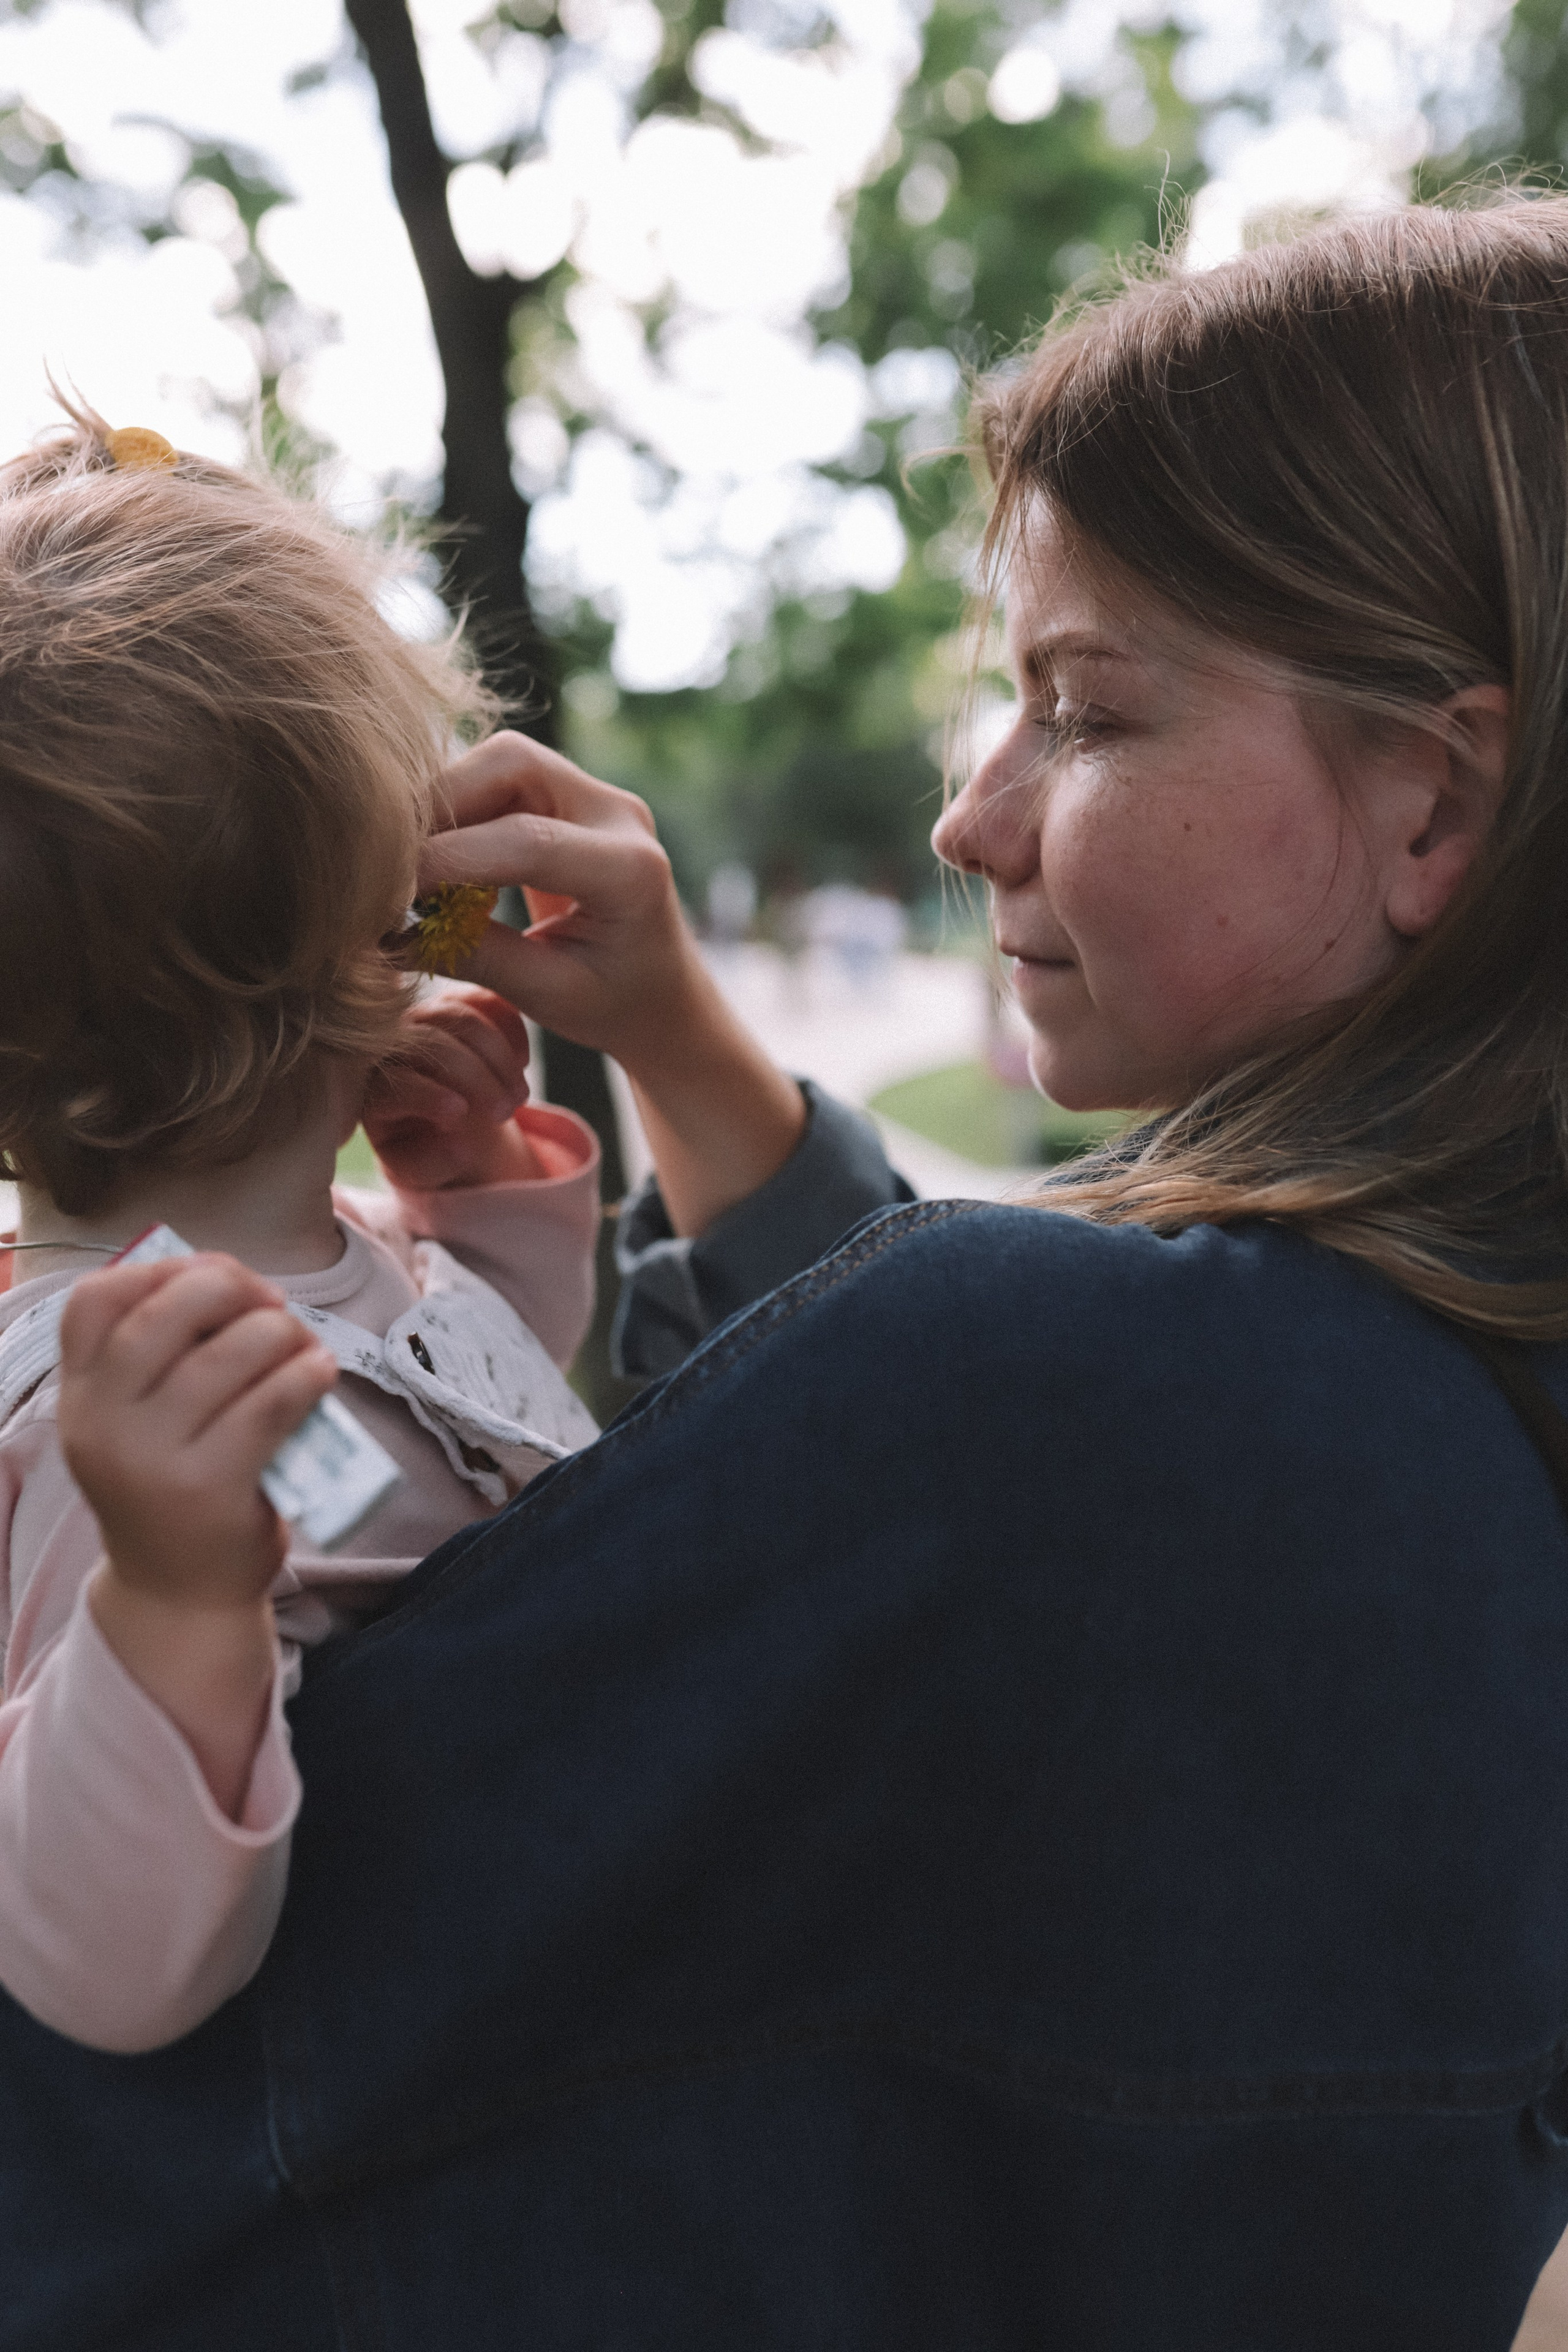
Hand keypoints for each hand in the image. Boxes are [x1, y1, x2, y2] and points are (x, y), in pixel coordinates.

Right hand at [58, 1256, 337, 1815]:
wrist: (179, 1597)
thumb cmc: (173, 1491)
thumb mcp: (137, 1425)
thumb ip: (159, 1360)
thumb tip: (233, 1281)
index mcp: (80, 1398)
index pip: (94, 1301)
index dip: (161, 1270)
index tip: (214, 1277)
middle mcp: (102, 1423)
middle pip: (169, 1312)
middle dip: (234, 1289)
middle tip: (273, 1306)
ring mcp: (152, 1458)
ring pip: (231, 1352)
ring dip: (285, 1333)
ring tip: (304, 1347)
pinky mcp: (210, 1487)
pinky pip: (271, 1402)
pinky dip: (307, 1374)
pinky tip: (320, 1373)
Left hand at [363, 984, 543, 1190]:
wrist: (437, 1124)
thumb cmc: (420, 1149)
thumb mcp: (420, 1170)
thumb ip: (431, 1164)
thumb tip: (461, 1146)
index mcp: (373, 1088)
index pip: (395, 1081)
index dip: (426, 1095)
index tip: (461, 1115)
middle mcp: (392, 1044)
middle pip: (433, 1042)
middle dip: (476, 1077)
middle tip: (505, 1113)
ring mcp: (423, 1018)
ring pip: (460, 1015)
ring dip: (499, 1055)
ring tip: (521, 1096)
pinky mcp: (454, 1004)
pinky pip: (484, 998)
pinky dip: (510, 1026)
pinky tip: (522, 1062)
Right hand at [418, 732, 703, 1073]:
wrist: (664, 993)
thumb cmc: (614, 1006)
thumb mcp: (548, 996)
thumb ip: (476, 957)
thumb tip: (388, 932)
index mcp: (631, 870)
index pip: (527, 841)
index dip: (449, 859)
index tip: (391, 895)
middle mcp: (619, 814)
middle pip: (511, 764)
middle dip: (440, 806)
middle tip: (395, 868)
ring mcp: (595, 795)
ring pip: (500, 760)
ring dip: (445, 806)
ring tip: (415, 870)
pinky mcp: (570, 794)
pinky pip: (500, 777)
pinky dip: (460, 813)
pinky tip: (441, 863)